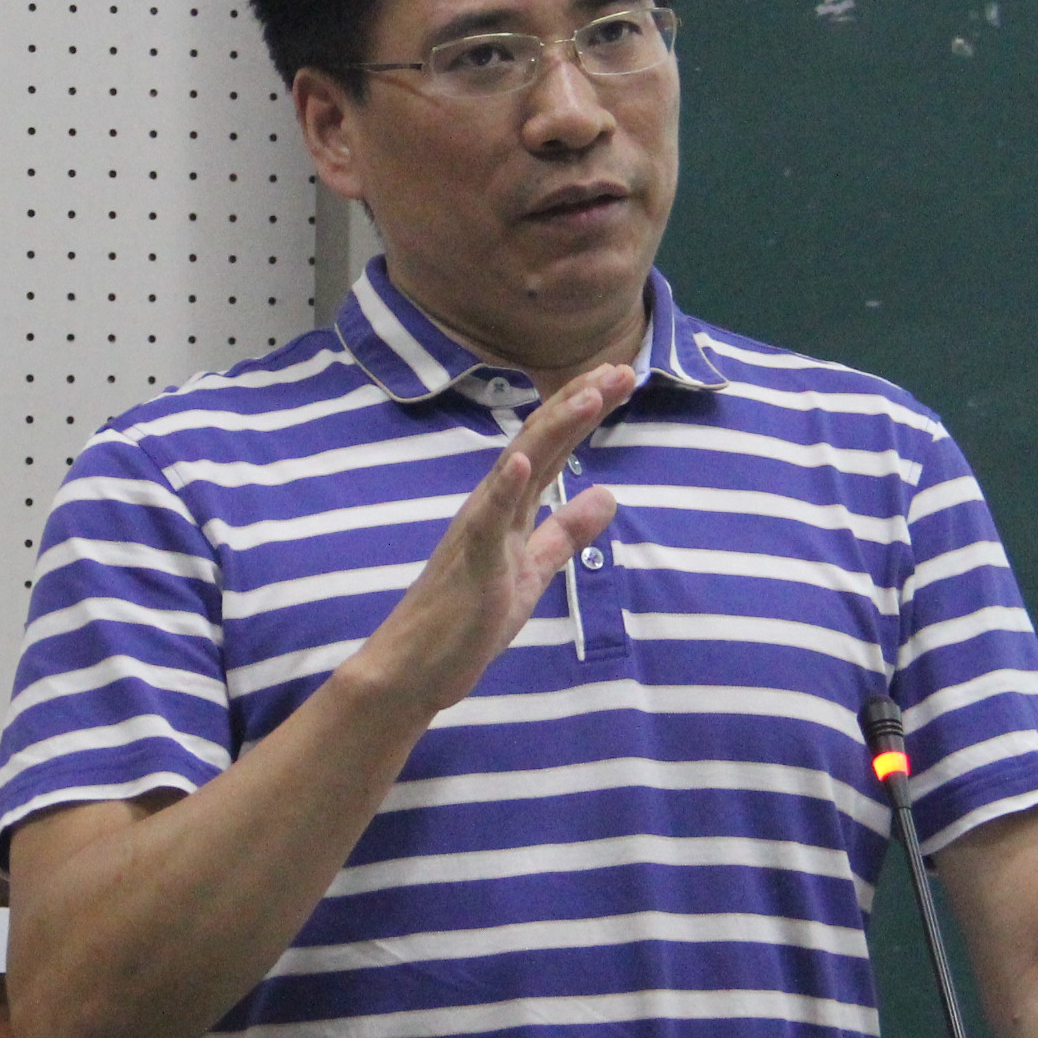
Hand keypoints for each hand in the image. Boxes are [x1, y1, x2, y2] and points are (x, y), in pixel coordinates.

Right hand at [339, 364, 629, 719]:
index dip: (585, 412)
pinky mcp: (469, 562)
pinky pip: (487, 521)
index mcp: (510, 508)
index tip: (619, 379)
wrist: (417, 667)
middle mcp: (492, 506)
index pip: (553, 448)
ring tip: (587, 396)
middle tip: (620, 370)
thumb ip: (565, 534)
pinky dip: (506, 487)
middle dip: (580, 405)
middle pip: (541, 443)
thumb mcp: (533, 570)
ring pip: (519, 467)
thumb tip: (607, 497)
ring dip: (553, 430)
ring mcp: (478, 530)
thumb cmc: (468, 620)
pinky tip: (524, 461)